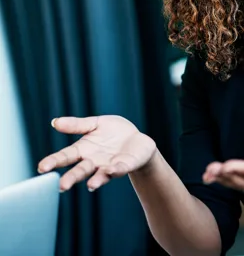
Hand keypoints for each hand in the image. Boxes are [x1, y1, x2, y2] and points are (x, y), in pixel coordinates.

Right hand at [37, 116, 155, 192]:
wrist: (136, 140)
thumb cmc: (113, 132)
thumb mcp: (95, 124)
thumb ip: (77, 125)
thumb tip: (55, 122)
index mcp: (83, 150)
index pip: (65, 156)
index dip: (54, 162)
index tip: (42, 167)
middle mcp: (93, 162)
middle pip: (80, 171)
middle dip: (71, 178)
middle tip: (61, 186)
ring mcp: (108, 166)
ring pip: (99, 176)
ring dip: (95, 180)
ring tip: (91, 185)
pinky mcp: (124, 166)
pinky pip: (119, 169)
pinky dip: (115, 170)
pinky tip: (111, 170)